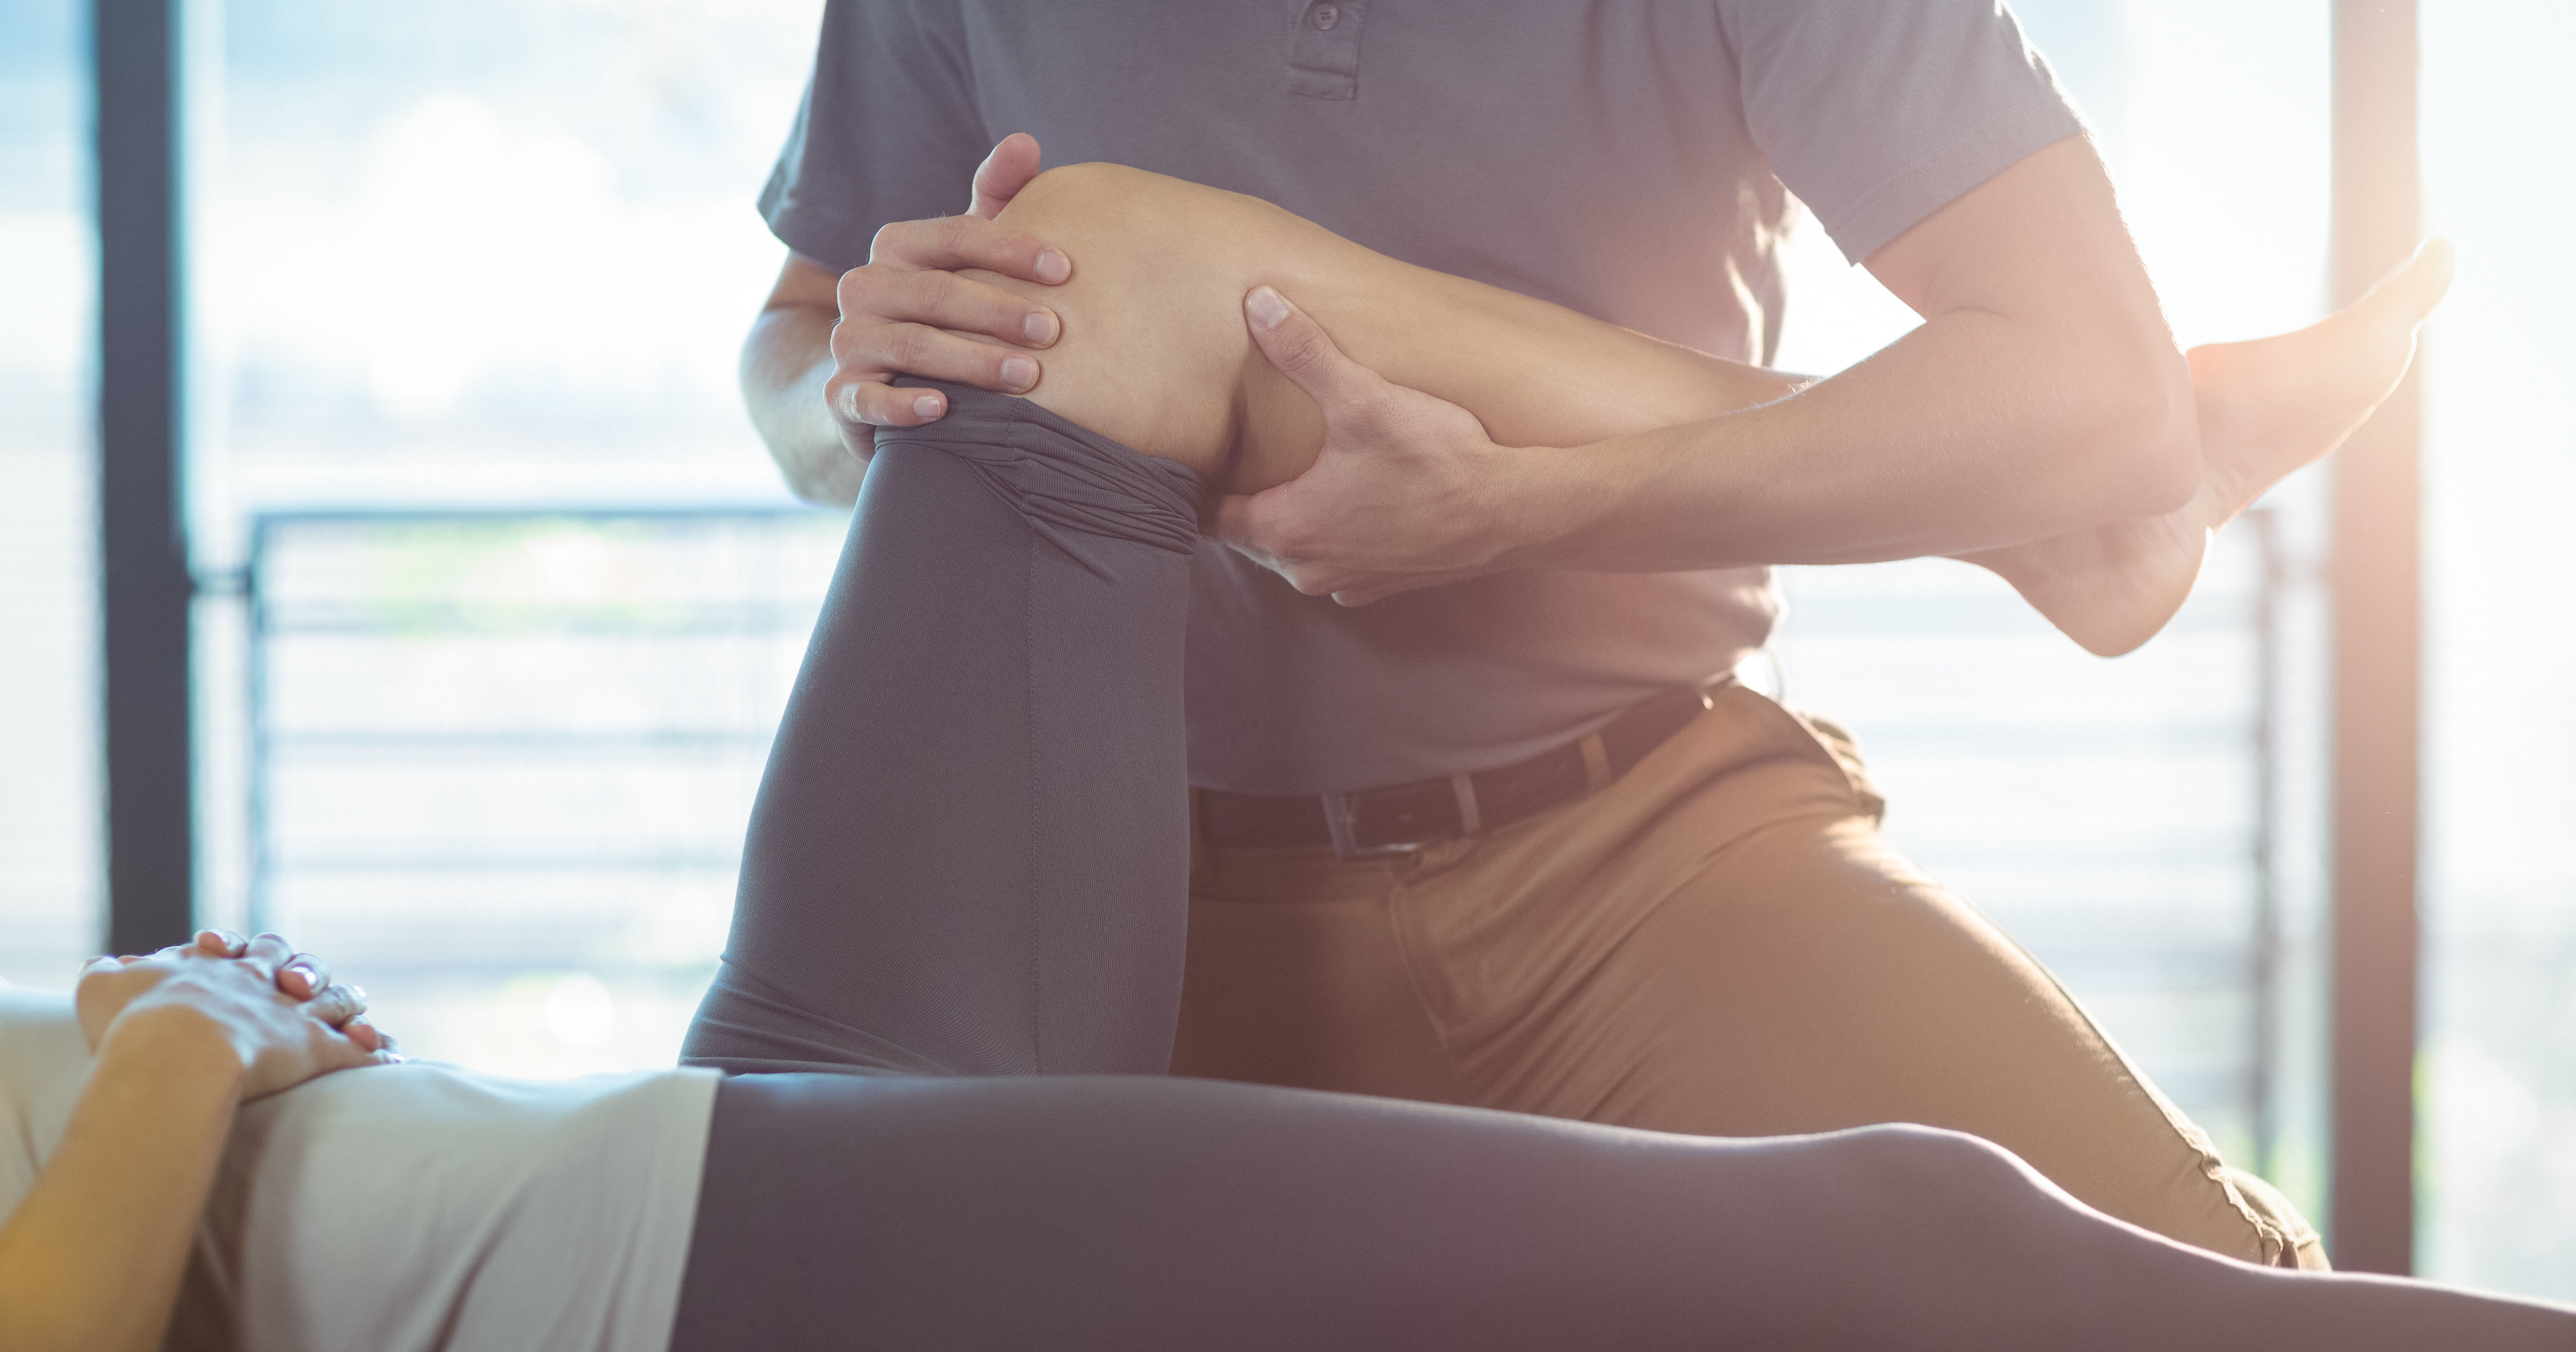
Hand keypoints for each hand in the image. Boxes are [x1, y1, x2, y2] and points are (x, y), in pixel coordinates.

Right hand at [75, 931, 398, 1100]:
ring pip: (336, 1001)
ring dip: (349, 1004)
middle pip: (297, 964)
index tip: (240, 954)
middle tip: (301, 981)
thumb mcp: (103, 988)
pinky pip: (358, 1053)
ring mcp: (296, 1016)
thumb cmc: (135, 1021)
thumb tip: (105, 963)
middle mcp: (265, 985)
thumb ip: (106, 973)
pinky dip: (378, 1055)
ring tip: (363, 1012)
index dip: (242, 952)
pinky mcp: (318, 1051)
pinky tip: (396, 1060)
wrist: (177, 1050)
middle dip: (303, 969)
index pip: (241, 950)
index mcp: (218, 967)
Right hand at [825, 132, 1072, 441]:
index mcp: (897, 246)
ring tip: (1027, 378)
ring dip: (971, 362)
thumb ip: (995, 198)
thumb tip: (1026, 141)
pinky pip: (864, 399)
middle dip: (998, 311)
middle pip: (936, 293)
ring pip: (910, 346)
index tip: (1065, 270)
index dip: (1011, 249)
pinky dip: (901, 405)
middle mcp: (864, 287)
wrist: (879, 375)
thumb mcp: (968, 253)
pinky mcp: (841, 395)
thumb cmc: (945, 308)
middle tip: (1054, 332)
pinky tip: (941, 408)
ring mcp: (849, 341)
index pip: (956, 236)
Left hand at [1214, 286, 1551, 605]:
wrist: (1512, 513)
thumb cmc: (1436, 460)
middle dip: (1246, 499)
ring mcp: (1346, 584)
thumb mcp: (1363, 397)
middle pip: (1250, 535)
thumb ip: (1304, 352)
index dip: (1198, 486)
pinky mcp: (1383, 587)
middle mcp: (1307, 569)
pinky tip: (1353, 505)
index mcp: (1285, 529)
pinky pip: (1339, 563)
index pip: (1210, 517)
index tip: (1200, 459)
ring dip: (1293, 520)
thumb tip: (1259, 303)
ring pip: (1295, 552)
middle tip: (1244, 459)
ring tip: (1298, 478)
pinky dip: (1337, 538)